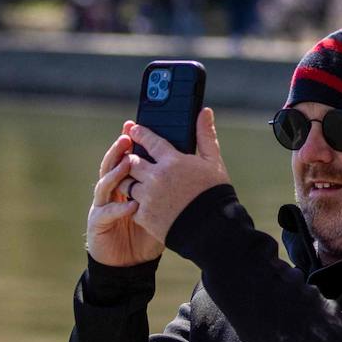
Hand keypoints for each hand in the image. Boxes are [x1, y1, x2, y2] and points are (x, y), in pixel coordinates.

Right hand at [86, 121, 164, 267]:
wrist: (131, 263)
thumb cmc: (149, 230)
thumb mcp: (164, 204)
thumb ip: (173, 182)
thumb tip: (188, 160)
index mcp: (127, 181)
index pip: (126, 155)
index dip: (128, 140)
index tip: (134, 125)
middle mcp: (113, 189)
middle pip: (112, 164)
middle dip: (119, 151)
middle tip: (128, 138)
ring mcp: (103, 205)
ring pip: (105, 183)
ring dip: (115, 173)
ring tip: (127, 164)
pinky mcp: (99, 223)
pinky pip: (106, 212)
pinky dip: (118, 207)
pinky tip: (132, 205)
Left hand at [126, 108, 229, 245]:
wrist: (213, 230)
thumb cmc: (215, 193)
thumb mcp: (213, 161)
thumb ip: (205, 135)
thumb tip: (204, 111)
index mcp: (172, 160)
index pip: (149, 141)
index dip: (140, 133)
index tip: (133, 129)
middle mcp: (156, 176)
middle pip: (132, 161)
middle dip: (131, 158)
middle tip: (131, 157)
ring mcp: (148, 197)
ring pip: (126, 183)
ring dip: (129, 180)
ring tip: (133, 180)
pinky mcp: (144, 216)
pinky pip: (130, 204)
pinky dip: (133, 202)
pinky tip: (139, 202)